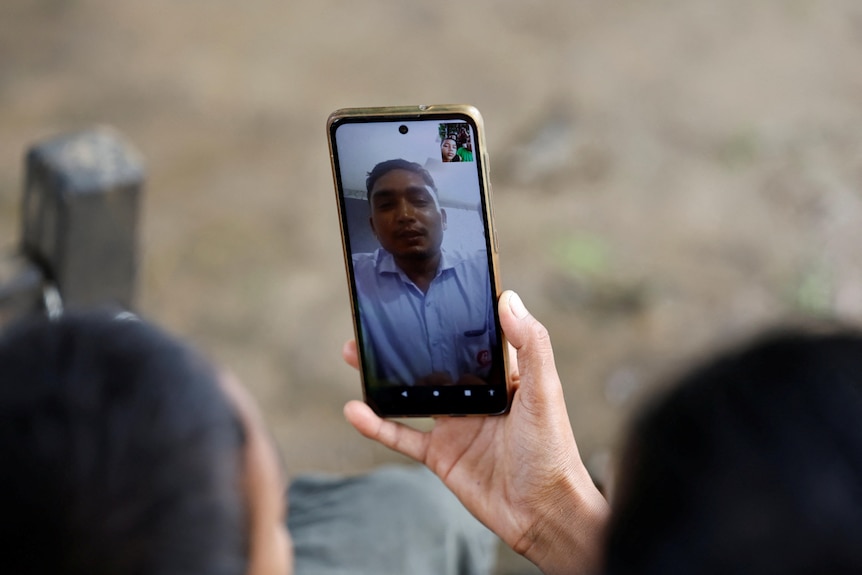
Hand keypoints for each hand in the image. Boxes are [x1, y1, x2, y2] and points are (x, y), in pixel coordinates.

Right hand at [343, 291, 608, 574]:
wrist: (543, 513)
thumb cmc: (553, 452)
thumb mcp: (544, 392)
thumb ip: (531, 345)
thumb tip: (511, 300)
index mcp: (500, 376)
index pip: (469, 339)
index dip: (447, 319)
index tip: (421, 296)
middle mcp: (474, 396)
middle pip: (431, 363)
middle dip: (404, 345)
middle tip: (375, 325)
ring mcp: (454, 425)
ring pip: (410, 394)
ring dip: (384, 376)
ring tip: (354, 354)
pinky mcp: (440, 454)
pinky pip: (401, 435)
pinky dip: (377, 424)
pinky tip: (357, 411)